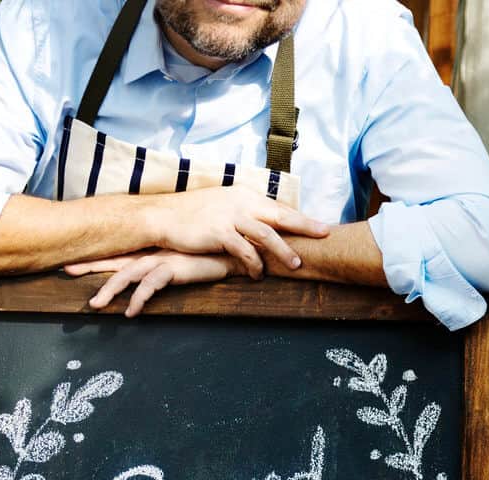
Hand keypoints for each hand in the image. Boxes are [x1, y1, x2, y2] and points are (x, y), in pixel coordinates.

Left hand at [65, 250, 244, 316]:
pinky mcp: (175, 267)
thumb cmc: (207, 257)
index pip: (116, 254)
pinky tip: (131, 312)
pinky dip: (139, 299)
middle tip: (67, 270)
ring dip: (110, 289)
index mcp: (150, 251)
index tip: (71, 263)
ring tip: (96, 305)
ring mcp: (162, 258)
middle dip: (91, 266)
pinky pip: (152, 285)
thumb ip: (165, 268)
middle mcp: (152, 252)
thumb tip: (150, 279)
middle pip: (115, 260)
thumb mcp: (181, 263)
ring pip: (128, 273)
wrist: (233, 249)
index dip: (94, 258)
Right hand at [143, 185, 328, 279]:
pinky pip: (244, 251)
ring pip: (266, 234)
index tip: (320, 226)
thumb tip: (261, 222)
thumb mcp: (222, 205)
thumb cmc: (192, 214)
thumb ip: (243, 211)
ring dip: (283, 251)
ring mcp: (230, 217)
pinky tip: (258, 275)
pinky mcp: (219, 233)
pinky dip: (254, 264)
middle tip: (325, 234)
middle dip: (305, 226)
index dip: (300, 217)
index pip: (278, 207)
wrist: (163, 216)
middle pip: (280, 215)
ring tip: (296, 265)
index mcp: (244, 195)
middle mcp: (241, 203)